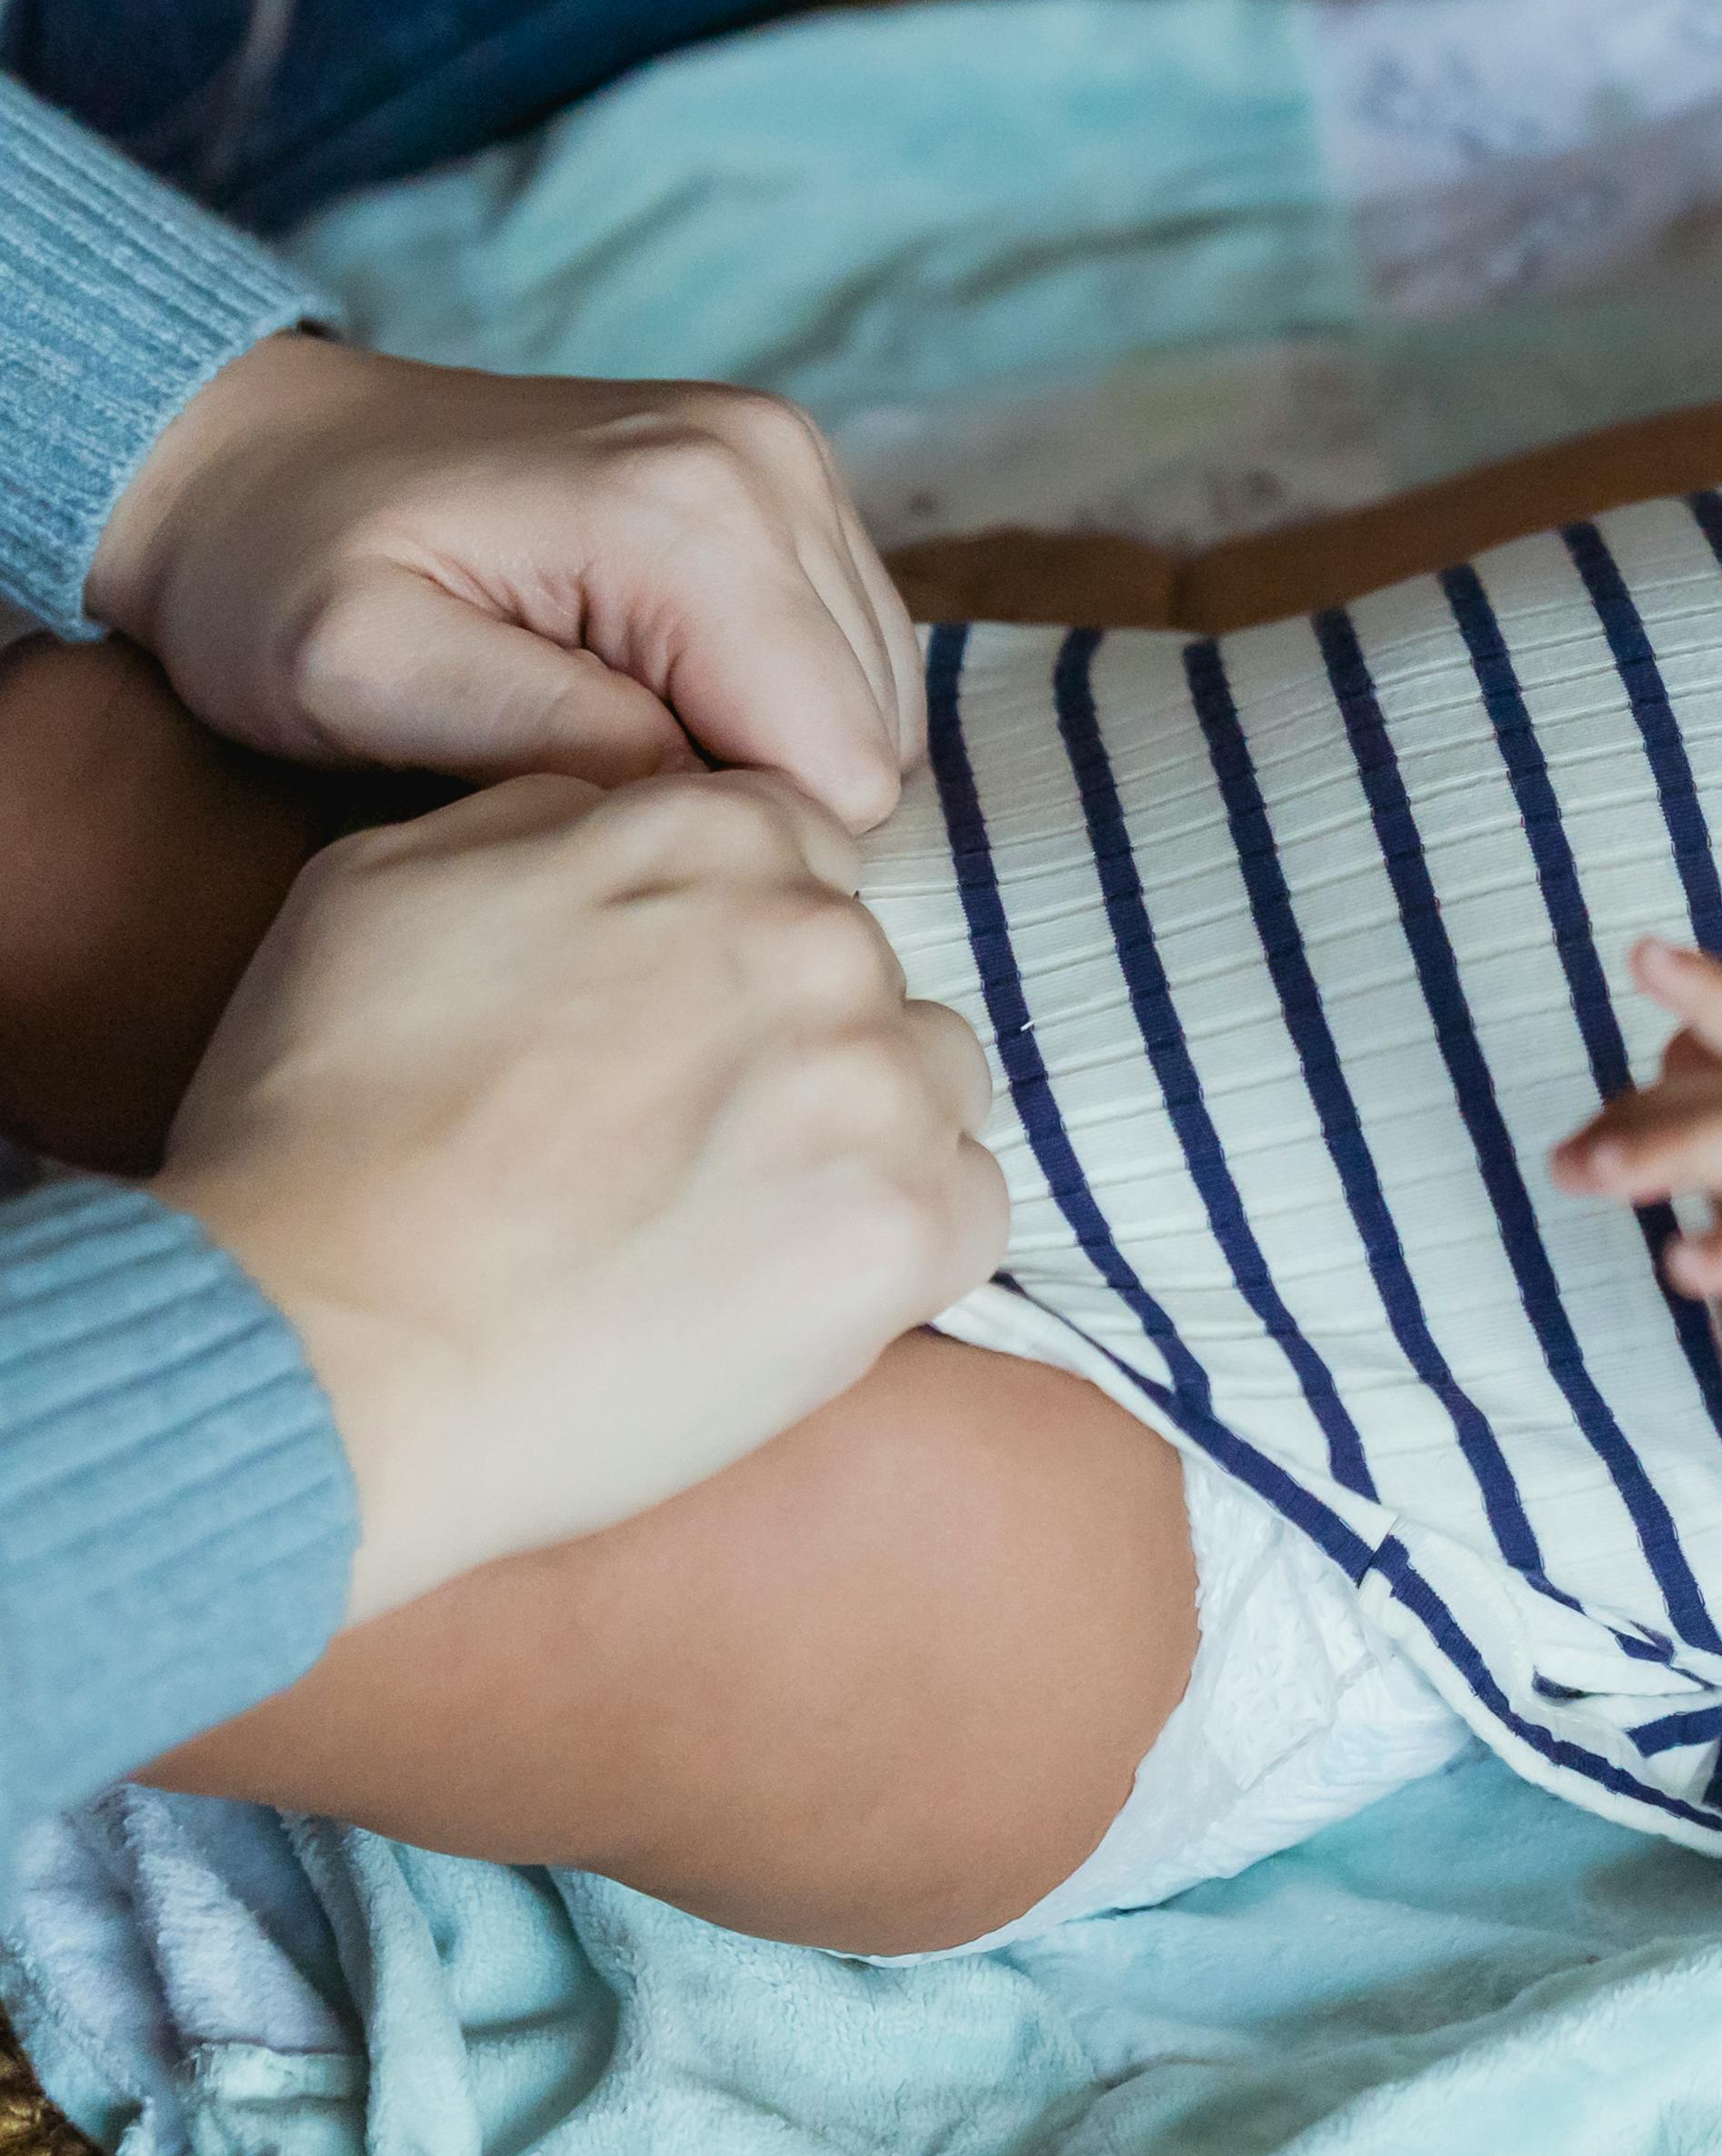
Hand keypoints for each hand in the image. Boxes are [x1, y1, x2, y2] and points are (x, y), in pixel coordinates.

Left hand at [88, 333, 922, 827]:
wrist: (257, 450)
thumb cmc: (281, 571)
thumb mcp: (355, 672)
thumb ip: (533, 734)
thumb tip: (697, 795)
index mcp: (691, 512)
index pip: (836, 764)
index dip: (731, 839)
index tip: (595, 833)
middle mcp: (774, 465)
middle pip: (872, 735)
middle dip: (751, 796)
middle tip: (590, 792)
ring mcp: (793, 460)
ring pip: (877, 700)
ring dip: (761, 753)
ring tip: (609, 739)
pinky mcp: (790, 478)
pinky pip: (851, 652)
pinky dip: (767, 706)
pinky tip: (650, 696)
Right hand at [155, 771, 1011, 1621]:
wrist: (324, 1348)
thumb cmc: (321, 1128)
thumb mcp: (383, 886)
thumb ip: (548, 815)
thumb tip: (630, 806)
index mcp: (712, 836)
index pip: (798, 849)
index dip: (730, 943)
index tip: (665, 1025)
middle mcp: (819, 941)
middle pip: (865, 969)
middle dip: (789, 1039)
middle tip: (666, 1140)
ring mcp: (877, 1085)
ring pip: (930, 1082)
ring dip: (858, 1134)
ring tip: (717, 1216)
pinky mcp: (911, 1227)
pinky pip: (967, 1206)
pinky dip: (892, 1244)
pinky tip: (772, 1283)